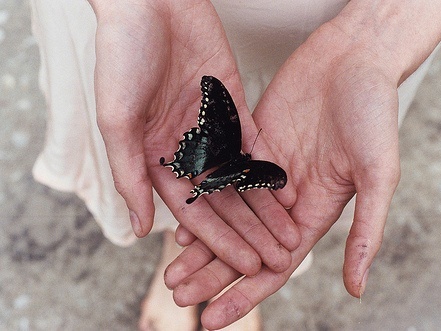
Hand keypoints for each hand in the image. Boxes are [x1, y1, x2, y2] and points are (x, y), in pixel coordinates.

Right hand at [88, 0, 299, 274]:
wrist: (150, 3)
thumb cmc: (122, 59)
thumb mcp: (118, 122)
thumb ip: (130, 176)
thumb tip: (139, 229)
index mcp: (156, 160)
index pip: (193, 212)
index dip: (221, 241)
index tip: (247, 264)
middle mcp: (185, 149)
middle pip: (223, 201)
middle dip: (251, 231)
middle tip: (279, 258)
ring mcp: (210, 128)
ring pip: (243, 177)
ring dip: (266, 207)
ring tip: (291, 234)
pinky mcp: (232, 104)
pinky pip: (254, 141)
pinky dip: (269, 166)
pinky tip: (288, 189)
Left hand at [165, 21, 400, 327]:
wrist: (354, 58)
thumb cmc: (374, 114)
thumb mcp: (376, 176)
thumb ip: (366, 231)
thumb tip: (356, 289)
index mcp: (314, 212)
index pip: (274, 265)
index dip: (245, 294)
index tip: (213, 319)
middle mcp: (286, 198)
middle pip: (243, 247)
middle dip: (212, 274)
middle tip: (178, 296)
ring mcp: (266, 171)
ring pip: (226, 216)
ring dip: (201, 243)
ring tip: (172, 270)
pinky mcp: (250, 142)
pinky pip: (220, 177)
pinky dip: (201, 199)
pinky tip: (178, 219)